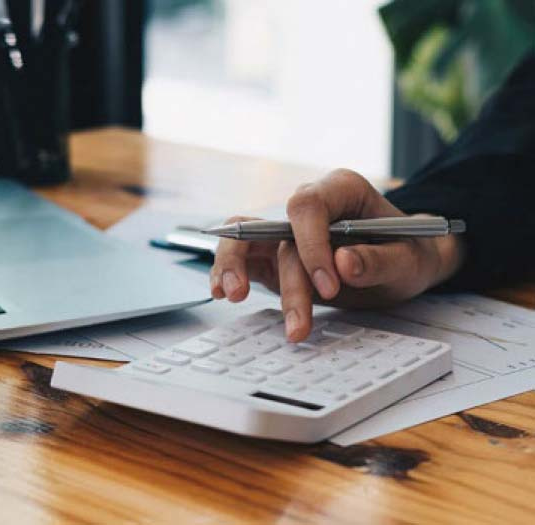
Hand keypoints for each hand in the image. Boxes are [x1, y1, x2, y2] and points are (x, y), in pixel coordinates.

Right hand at [210, 169, 464, 341]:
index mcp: (340, 190)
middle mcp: (308, 208)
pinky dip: (228, 273)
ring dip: (235, 267)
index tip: (329, 286)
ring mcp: (286, 232)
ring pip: (245, 237)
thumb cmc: (409, 252)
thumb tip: (343, 264)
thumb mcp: (410, 260)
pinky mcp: (274, 256)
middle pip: (277, 232)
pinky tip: (221, 292)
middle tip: (298, 323)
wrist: (403, 262)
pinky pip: (242, 257)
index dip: (311, 244)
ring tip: (232, 297)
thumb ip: (380, 261)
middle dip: (287, 281)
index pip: (308, 206)